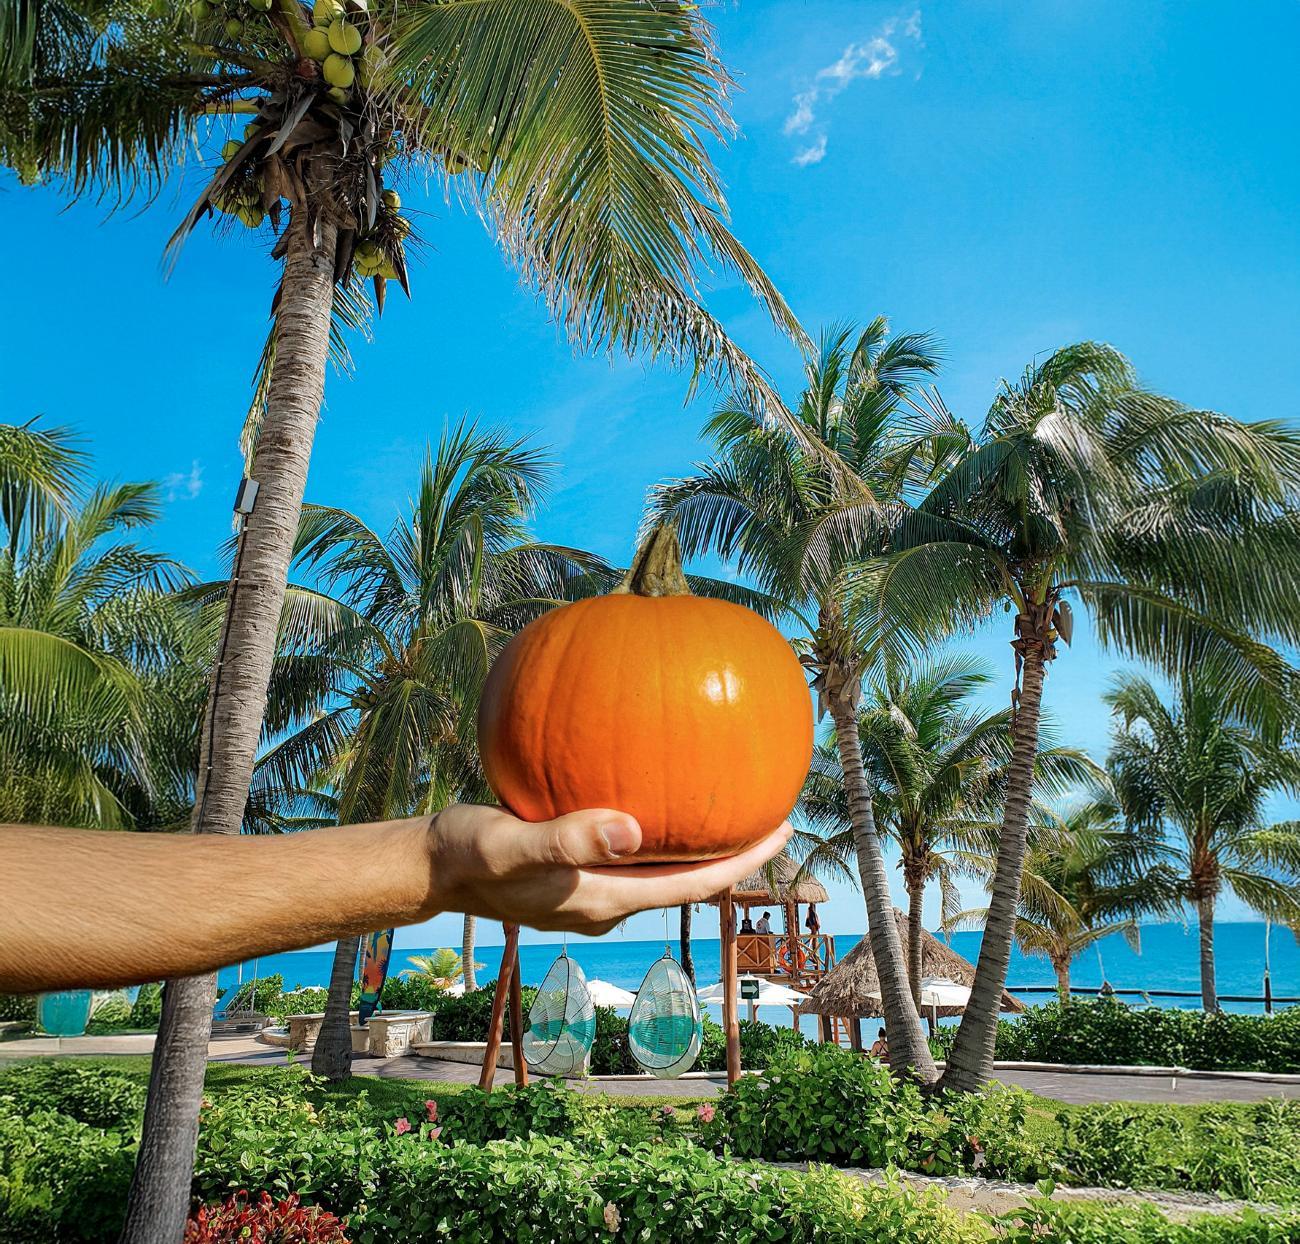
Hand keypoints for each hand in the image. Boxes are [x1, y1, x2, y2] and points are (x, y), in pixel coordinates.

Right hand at [426, 804, 791, 934]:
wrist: (429, 865)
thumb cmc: (465, 855)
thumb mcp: (509, 845)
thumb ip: (564, 841)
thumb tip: (631, 831)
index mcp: (603, 900)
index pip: (692, 885)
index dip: (741, 861)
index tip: (781, 829)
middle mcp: (607, 897)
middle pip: (688, 877)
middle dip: (734, 850)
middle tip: (774, 808)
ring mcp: (593, 883)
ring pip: (663, 862)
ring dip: (699, 837)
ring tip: (732, 796)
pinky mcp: (577, 862)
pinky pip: (631, 843)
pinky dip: (659, 821)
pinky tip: (658, 780)